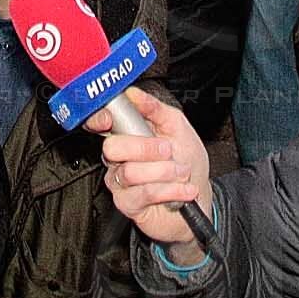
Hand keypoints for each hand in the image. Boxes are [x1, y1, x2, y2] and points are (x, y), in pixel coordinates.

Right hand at [92, 91, 213, 259]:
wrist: (199, 199)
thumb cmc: (187, 161)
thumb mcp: (178, 127)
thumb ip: (155, 108)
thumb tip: (133, 93)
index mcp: (127, 134)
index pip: (100, 123)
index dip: (99, 120)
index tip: (108, 120)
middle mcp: (119, 158)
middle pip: (113, 148)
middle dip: (146, 148)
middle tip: (168, 150)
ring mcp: (120, 181)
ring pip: (130, 172)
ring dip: (164, 171)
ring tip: (181, 172)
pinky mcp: (128, 203)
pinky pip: (143, 193)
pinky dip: (170, 190)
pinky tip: (183, 189)